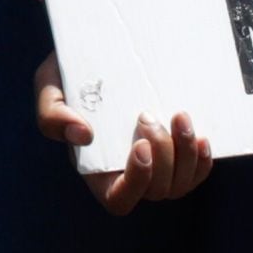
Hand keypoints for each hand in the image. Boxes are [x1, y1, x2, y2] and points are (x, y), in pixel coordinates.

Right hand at [37, 57, 211, 213]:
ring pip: (181, 183)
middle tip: (148, 116)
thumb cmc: (69, 75)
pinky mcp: (178, 150)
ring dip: (187, 155)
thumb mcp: (49, 88)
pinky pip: (197, 171)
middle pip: (157, 190)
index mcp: (97, 169)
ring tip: (181, 117)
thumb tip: (83, 136)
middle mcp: (129, 173)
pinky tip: (200, 135)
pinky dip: (203, 159)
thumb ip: (52, 114)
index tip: (140, 146)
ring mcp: (157, 164)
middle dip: (163, 156)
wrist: (100, 53)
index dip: (136, 182)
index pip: (120, 199)